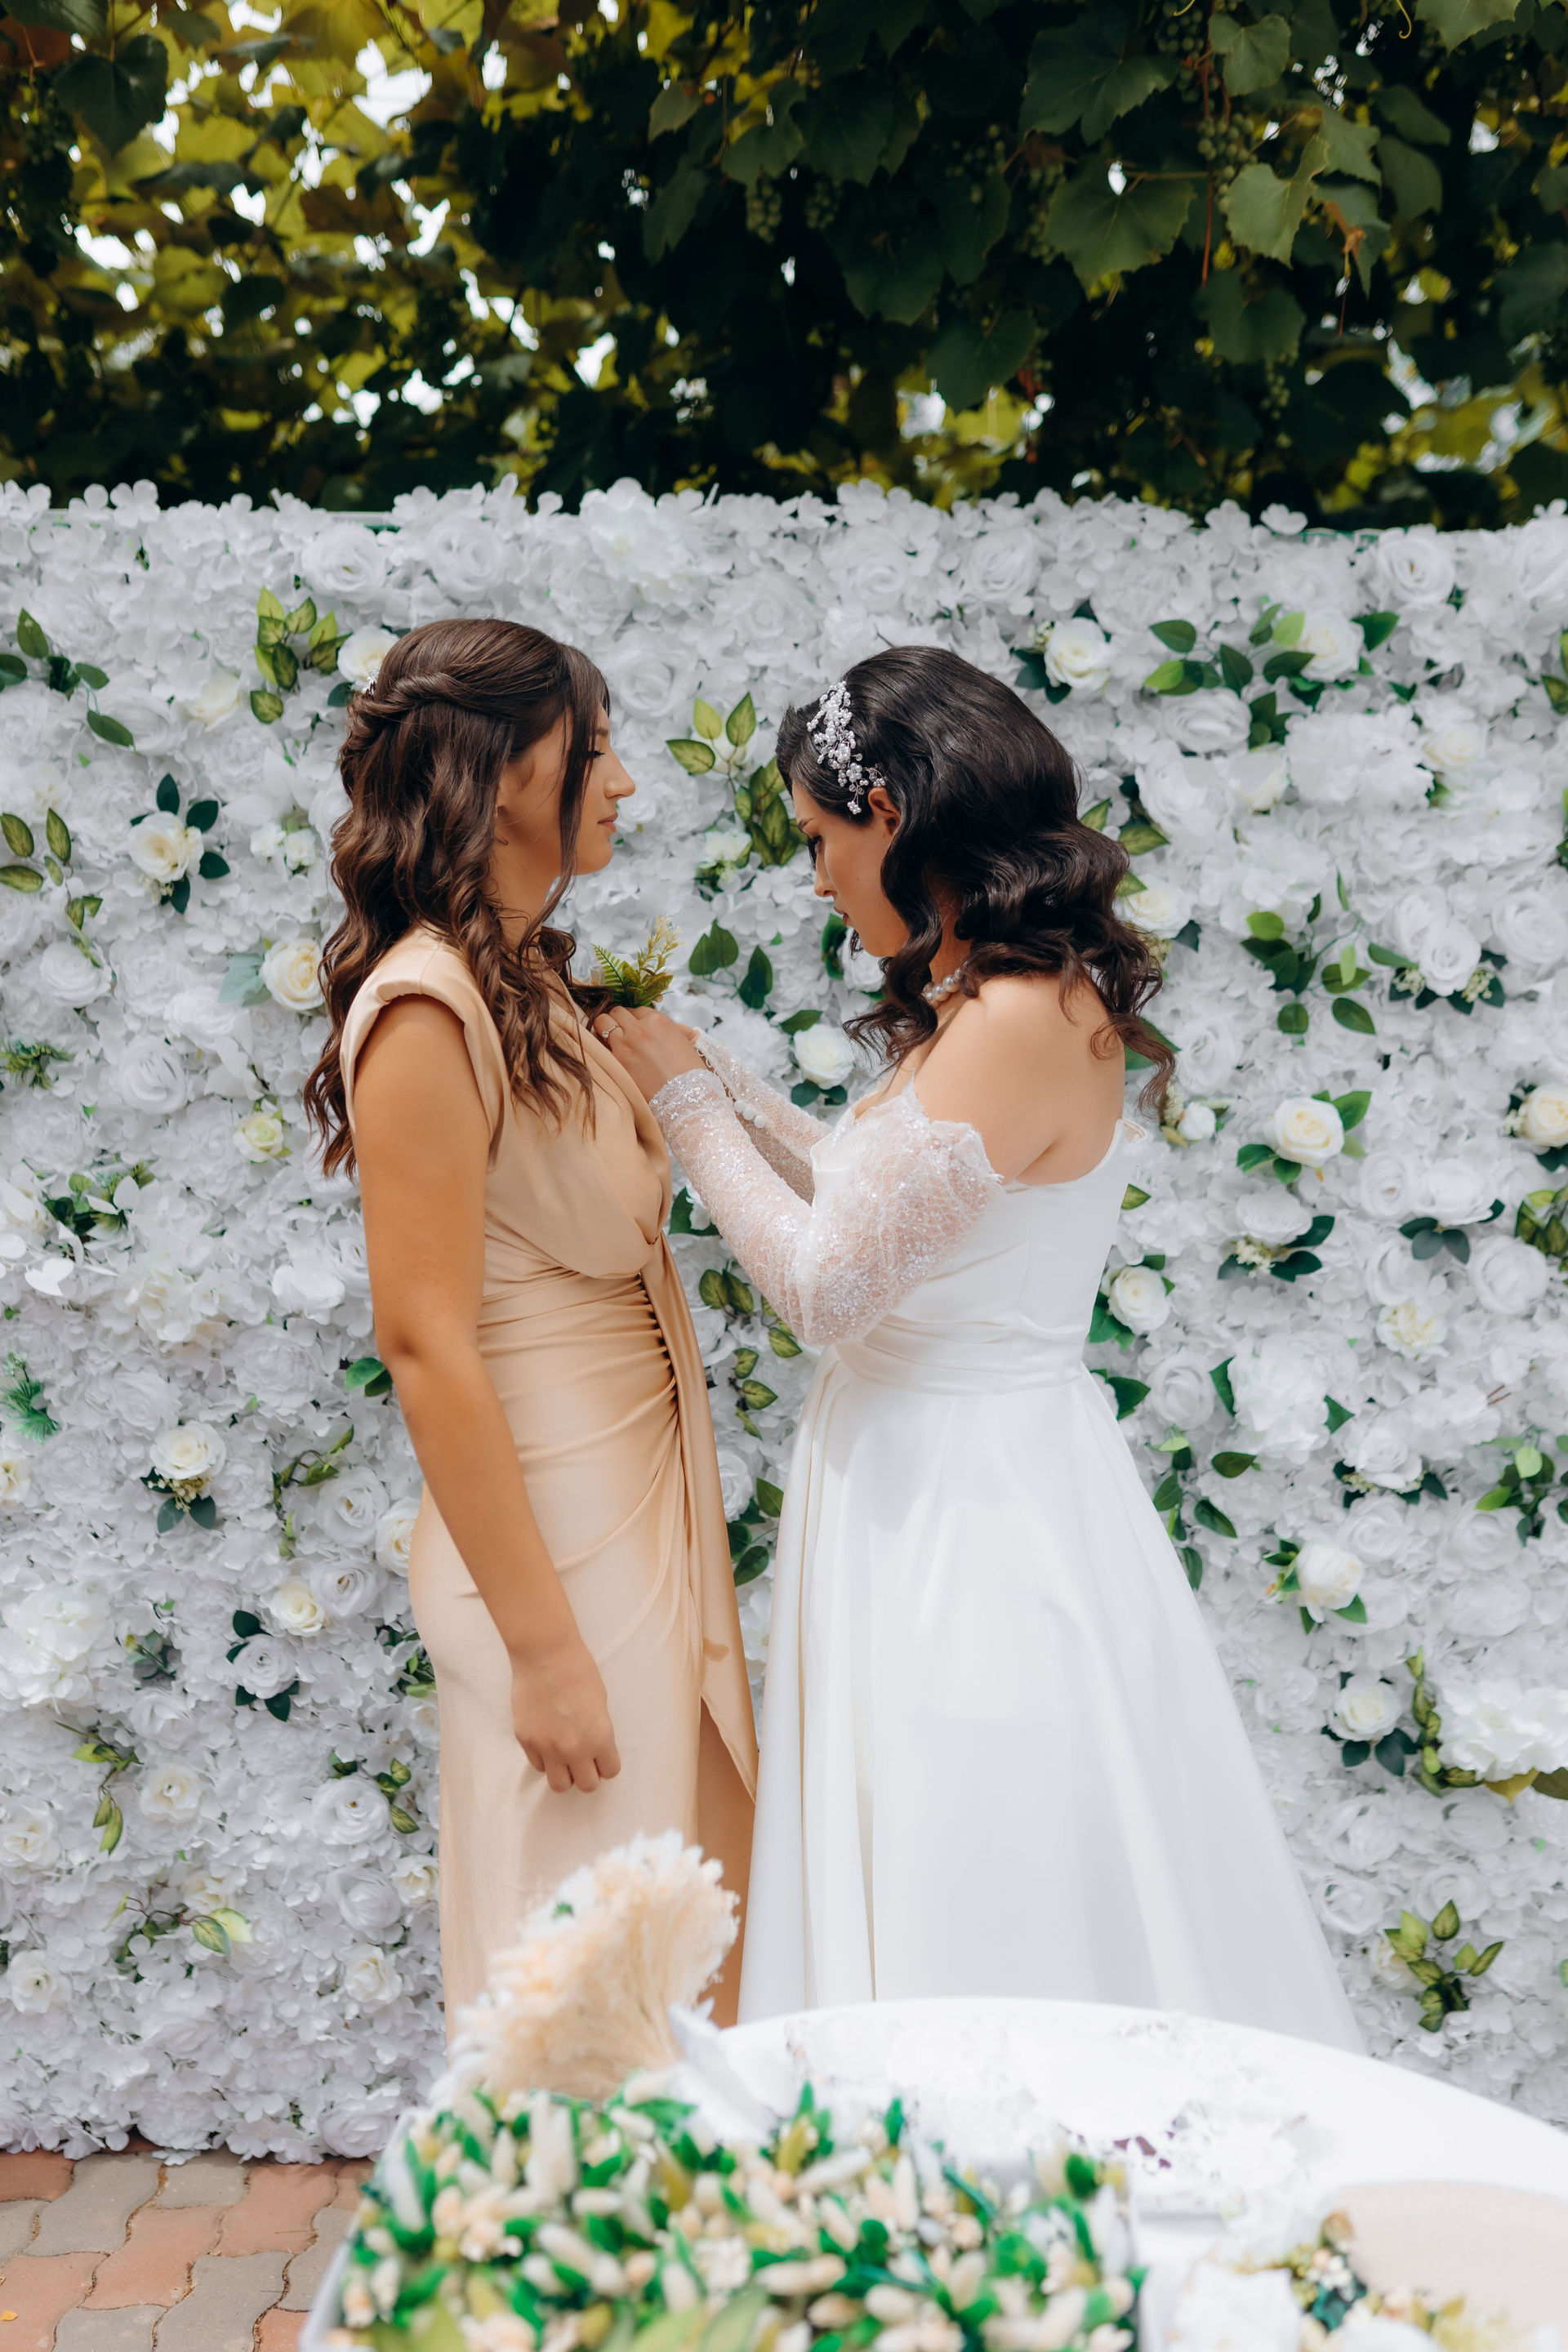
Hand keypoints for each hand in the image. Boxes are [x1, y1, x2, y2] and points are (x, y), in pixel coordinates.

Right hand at [509, 1637, 621, 1793]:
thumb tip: (593, 1747)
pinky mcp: (526, 1741)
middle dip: (588, 1774)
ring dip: (565, 1774)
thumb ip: (597, 1731)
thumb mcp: (600, 1703)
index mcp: (599, 1738)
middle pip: (587, 1786)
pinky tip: (547, 1742)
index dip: (607, 1764)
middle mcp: (574, 1749)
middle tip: (585, 1760)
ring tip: (564, 1757)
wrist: (544, 1654)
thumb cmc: (578, 1670)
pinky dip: (544, 1760)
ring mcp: (547, 1748)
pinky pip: (538, 1765)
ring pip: (559, 1785)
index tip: (603, 1757)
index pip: (610, 1771)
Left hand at [593, 1005, 706, 1101]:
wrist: (685, 1099)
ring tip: (608, 1039)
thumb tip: (675, 1028)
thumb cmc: (691, 1074)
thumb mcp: (687, 1044)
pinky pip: (599, 1045)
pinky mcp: (615, 1062)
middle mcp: (639, 1028)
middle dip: (619, 1020)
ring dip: (605, 1028)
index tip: (637, 1029)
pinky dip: (600, 1046)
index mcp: (658, 1020)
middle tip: (621, 1032)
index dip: (637, 1020)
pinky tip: (605, 1053)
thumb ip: (676, 1030)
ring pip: (602, 1022)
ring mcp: (625, 1044)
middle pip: (617, 1012)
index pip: (637, 1010)